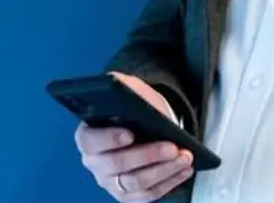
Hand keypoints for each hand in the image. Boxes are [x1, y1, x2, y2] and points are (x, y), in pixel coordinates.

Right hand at [74, 72, 194, 200]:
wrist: (142, 126)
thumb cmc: (132, 109)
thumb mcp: (127, 90)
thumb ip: (119, 85)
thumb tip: (116, 82)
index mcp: (88, 137)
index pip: (91, 141)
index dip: (109, 139)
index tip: (130, 134)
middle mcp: (95, 163)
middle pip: (117, 165)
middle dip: (147, 155)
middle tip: (172, 147)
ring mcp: (111, 182)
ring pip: (135, 183)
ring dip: (164, 171)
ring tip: (185, 157)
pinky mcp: (128, 195)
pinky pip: (148, 195)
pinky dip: (169, 183)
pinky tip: (185, 170)